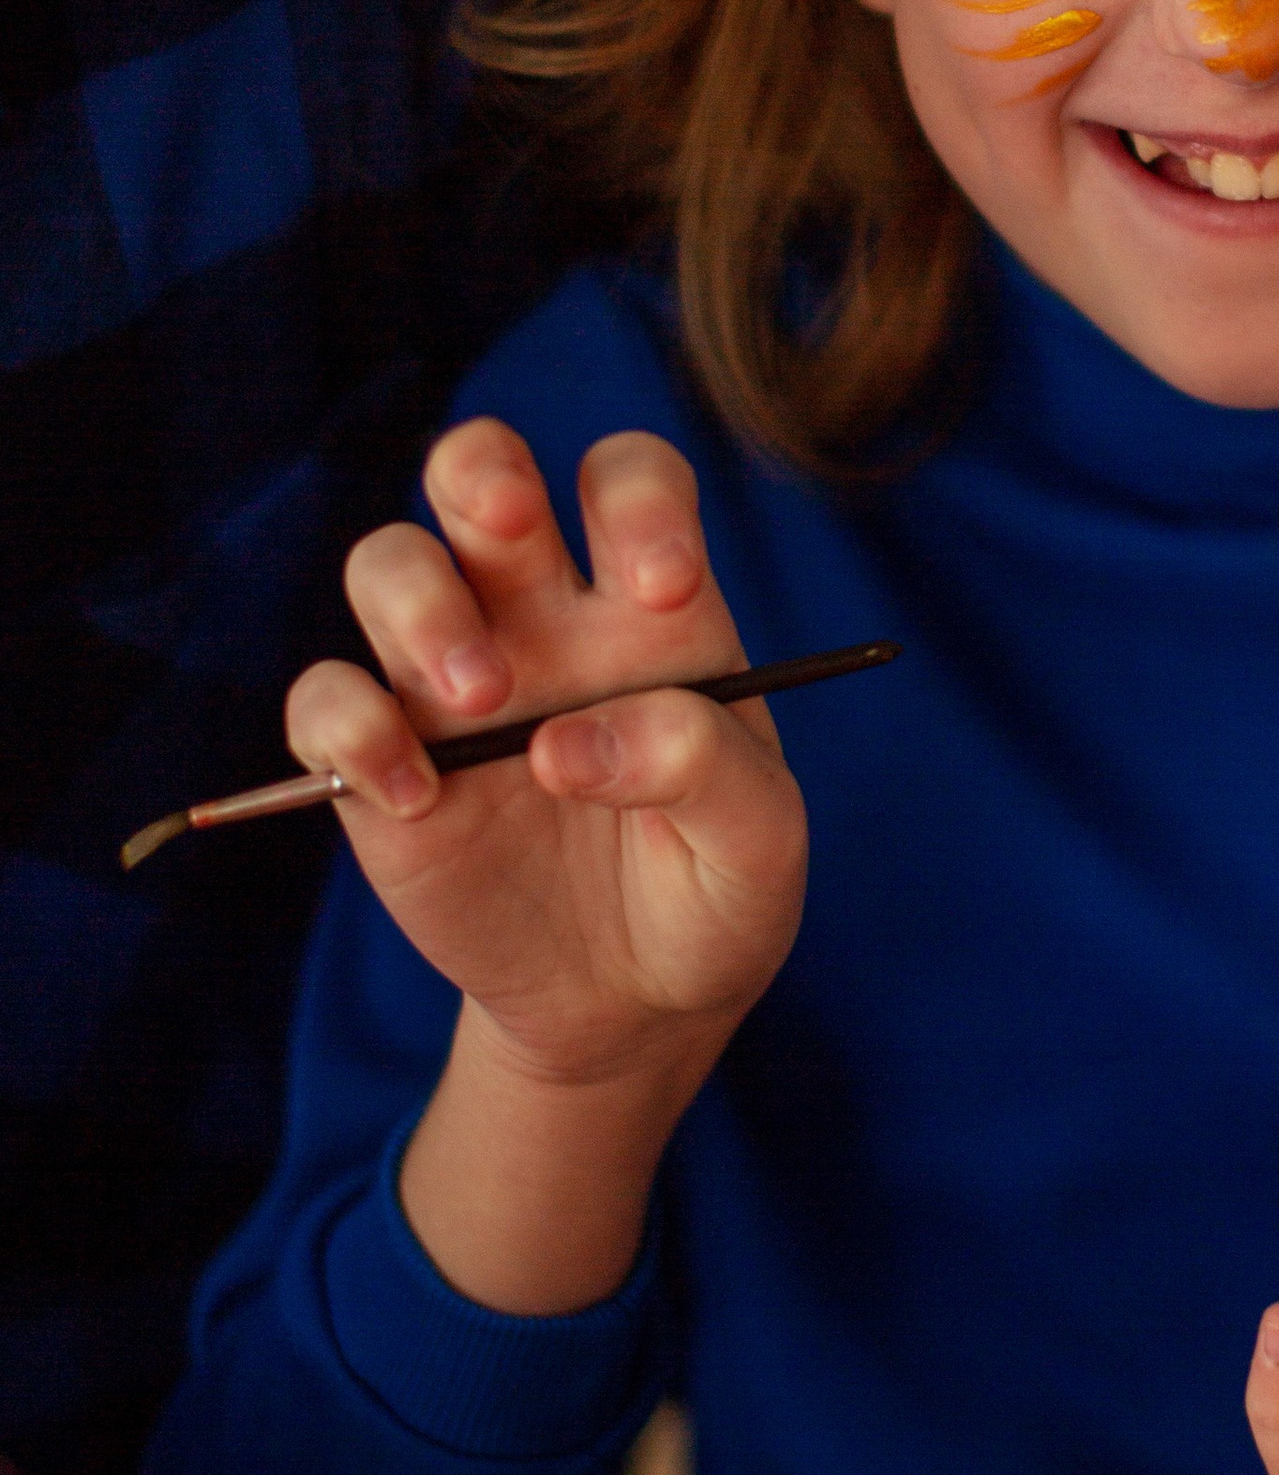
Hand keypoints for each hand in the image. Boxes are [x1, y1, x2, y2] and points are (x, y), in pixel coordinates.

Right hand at [285, 420, 808, 1096]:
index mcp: (648, 605)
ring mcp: (448, 680)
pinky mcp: (377, 763)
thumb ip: (701, 767)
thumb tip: (569, 743)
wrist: (635, 1005)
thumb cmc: (714, 892)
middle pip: (478, 470)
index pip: (627, 480)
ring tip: (481, 701)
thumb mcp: (757, 842)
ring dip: (419, 606)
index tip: (663, 587)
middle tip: (510, 525)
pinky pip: (324, 697)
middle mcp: (540, 617)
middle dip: (481, 469)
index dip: (637, 500)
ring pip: (387, 560)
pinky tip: (419, 798)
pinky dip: (352, 729)